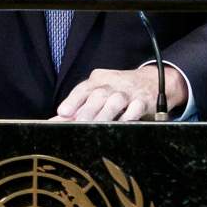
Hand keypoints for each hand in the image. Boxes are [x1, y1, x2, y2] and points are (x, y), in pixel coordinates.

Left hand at [52, 65, 186, 121]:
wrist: (152, 80)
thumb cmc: (119, 89)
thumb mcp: (98, 92)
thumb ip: (77, 107)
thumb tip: (54, 121)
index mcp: (98, 80)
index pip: (83, 89)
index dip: (72, 100)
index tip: (63, 112)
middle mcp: (112, 83)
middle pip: (98, 94)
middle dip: (88, 110)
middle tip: (79, 124)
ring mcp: (128, 91)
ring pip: (116, 100)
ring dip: (105, 114)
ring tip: (96, 127)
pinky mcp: (143, 100)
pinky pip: (135, 108)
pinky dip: (128, 117)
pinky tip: (120, 124)